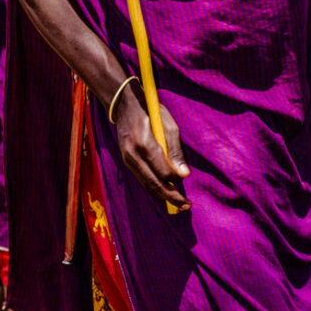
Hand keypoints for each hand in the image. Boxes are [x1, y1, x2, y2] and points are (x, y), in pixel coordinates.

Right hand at [115, 88, 190, 211]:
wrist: (123, 105)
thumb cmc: (150, 110)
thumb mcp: (168, 124)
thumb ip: (175, 150)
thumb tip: (184, 174)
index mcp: (144, 144)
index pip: (162, 171)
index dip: (176, 179)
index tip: (186, 179)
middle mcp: (133, 155)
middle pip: (153, 184)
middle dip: (171, 197)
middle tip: (186, 205)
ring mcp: (127, 160)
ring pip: (147, 185)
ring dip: (163, 196)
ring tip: (179, 203)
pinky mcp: (127, 161)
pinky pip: (142, 179)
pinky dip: (155, 187)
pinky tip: (167, 191)